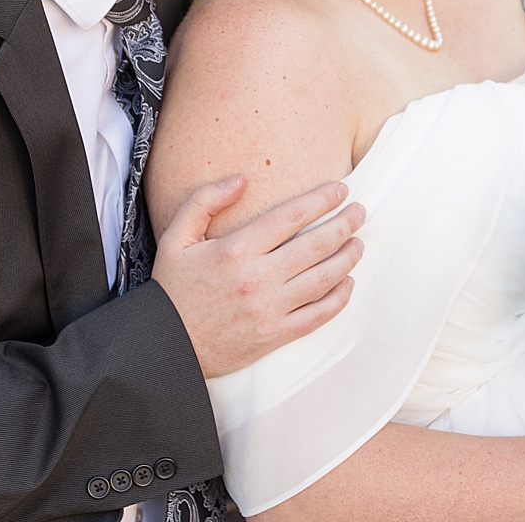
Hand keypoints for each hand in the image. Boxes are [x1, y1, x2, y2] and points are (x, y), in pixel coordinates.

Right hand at [152, 176, 365, 377]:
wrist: (164, 345)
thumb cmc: (173, 288)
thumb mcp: (175, 237)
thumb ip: (204, 201)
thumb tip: (241, 179)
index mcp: (235, 250)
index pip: (291, 216)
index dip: (322, 200)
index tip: (340, 190)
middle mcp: (256, 278)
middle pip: (316, 244)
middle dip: (345, 223)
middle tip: (359, 211)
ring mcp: (269, 309)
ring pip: (324, 278)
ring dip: (348, 257)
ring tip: (358, 242)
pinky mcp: (275, 335)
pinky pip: (318, 314)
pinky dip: (339, 297)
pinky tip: (347, 281)